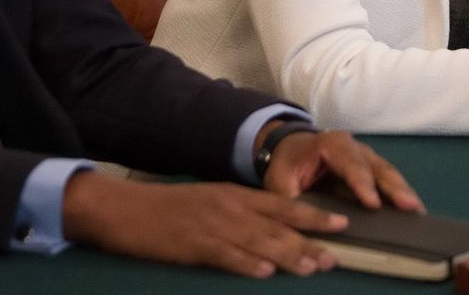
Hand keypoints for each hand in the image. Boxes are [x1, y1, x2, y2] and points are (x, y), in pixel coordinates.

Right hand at [62, 171, 346, 277]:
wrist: (127, 209)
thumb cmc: (171, 208)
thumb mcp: (212, 201)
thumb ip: (241, 213)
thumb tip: (273, 229)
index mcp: (236, 196)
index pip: (283, 206)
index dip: (313, 216)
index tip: (341, 224)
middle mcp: (231, 208)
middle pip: (278, 225)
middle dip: (310, 240)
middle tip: (336, 254)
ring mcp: (214, 227)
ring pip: (259, 242)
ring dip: (288, 256)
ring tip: (312, 267)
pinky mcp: (194, 245)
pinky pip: (226, 255)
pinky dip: (246, 264)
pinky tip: (264, 272)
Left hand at [264, 128, 422, 212]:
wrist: (290, 148)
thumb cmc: (287, 165)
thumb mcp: (279, 182)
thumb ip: (291, 202)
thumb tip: (303, 226)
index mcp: (330, 145)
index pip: (350, 164)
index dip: (362, 184)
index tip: (373, 204)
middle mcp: (354, 146)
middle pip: (376, 166)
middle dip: (394, 187)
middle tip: (410, 206)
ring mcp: (365, 156)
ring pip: (387, 172)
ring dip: (403, 191)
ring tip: (418, 211)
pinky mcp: (371, 168)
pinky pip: (388, 179)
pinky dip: (400, 193)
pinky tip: (412, 209)